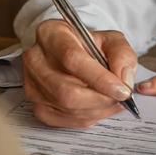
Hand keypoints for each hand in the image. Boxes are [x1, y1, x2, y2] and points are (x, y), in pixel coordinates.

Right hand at [22, 20, 137, 128]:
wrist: (70, 53)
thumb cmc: (89, 45)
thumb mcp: (111, 39)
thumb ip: (121, 55)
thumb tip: (123, 80)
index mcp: (51, 34)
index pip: (73, 59)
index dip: (100, 78)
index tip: (122, 89)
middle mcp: (35, 59)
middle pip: (67, 90)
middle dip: (100, 99)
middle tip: (121, 98)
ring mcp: (31, 84)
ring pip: (66, 108)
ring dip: (97, 109)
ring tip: (114, 101)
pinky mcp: (36, 105)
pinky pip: (63, 120)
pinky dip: (87, 117)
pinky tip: (98, 107)